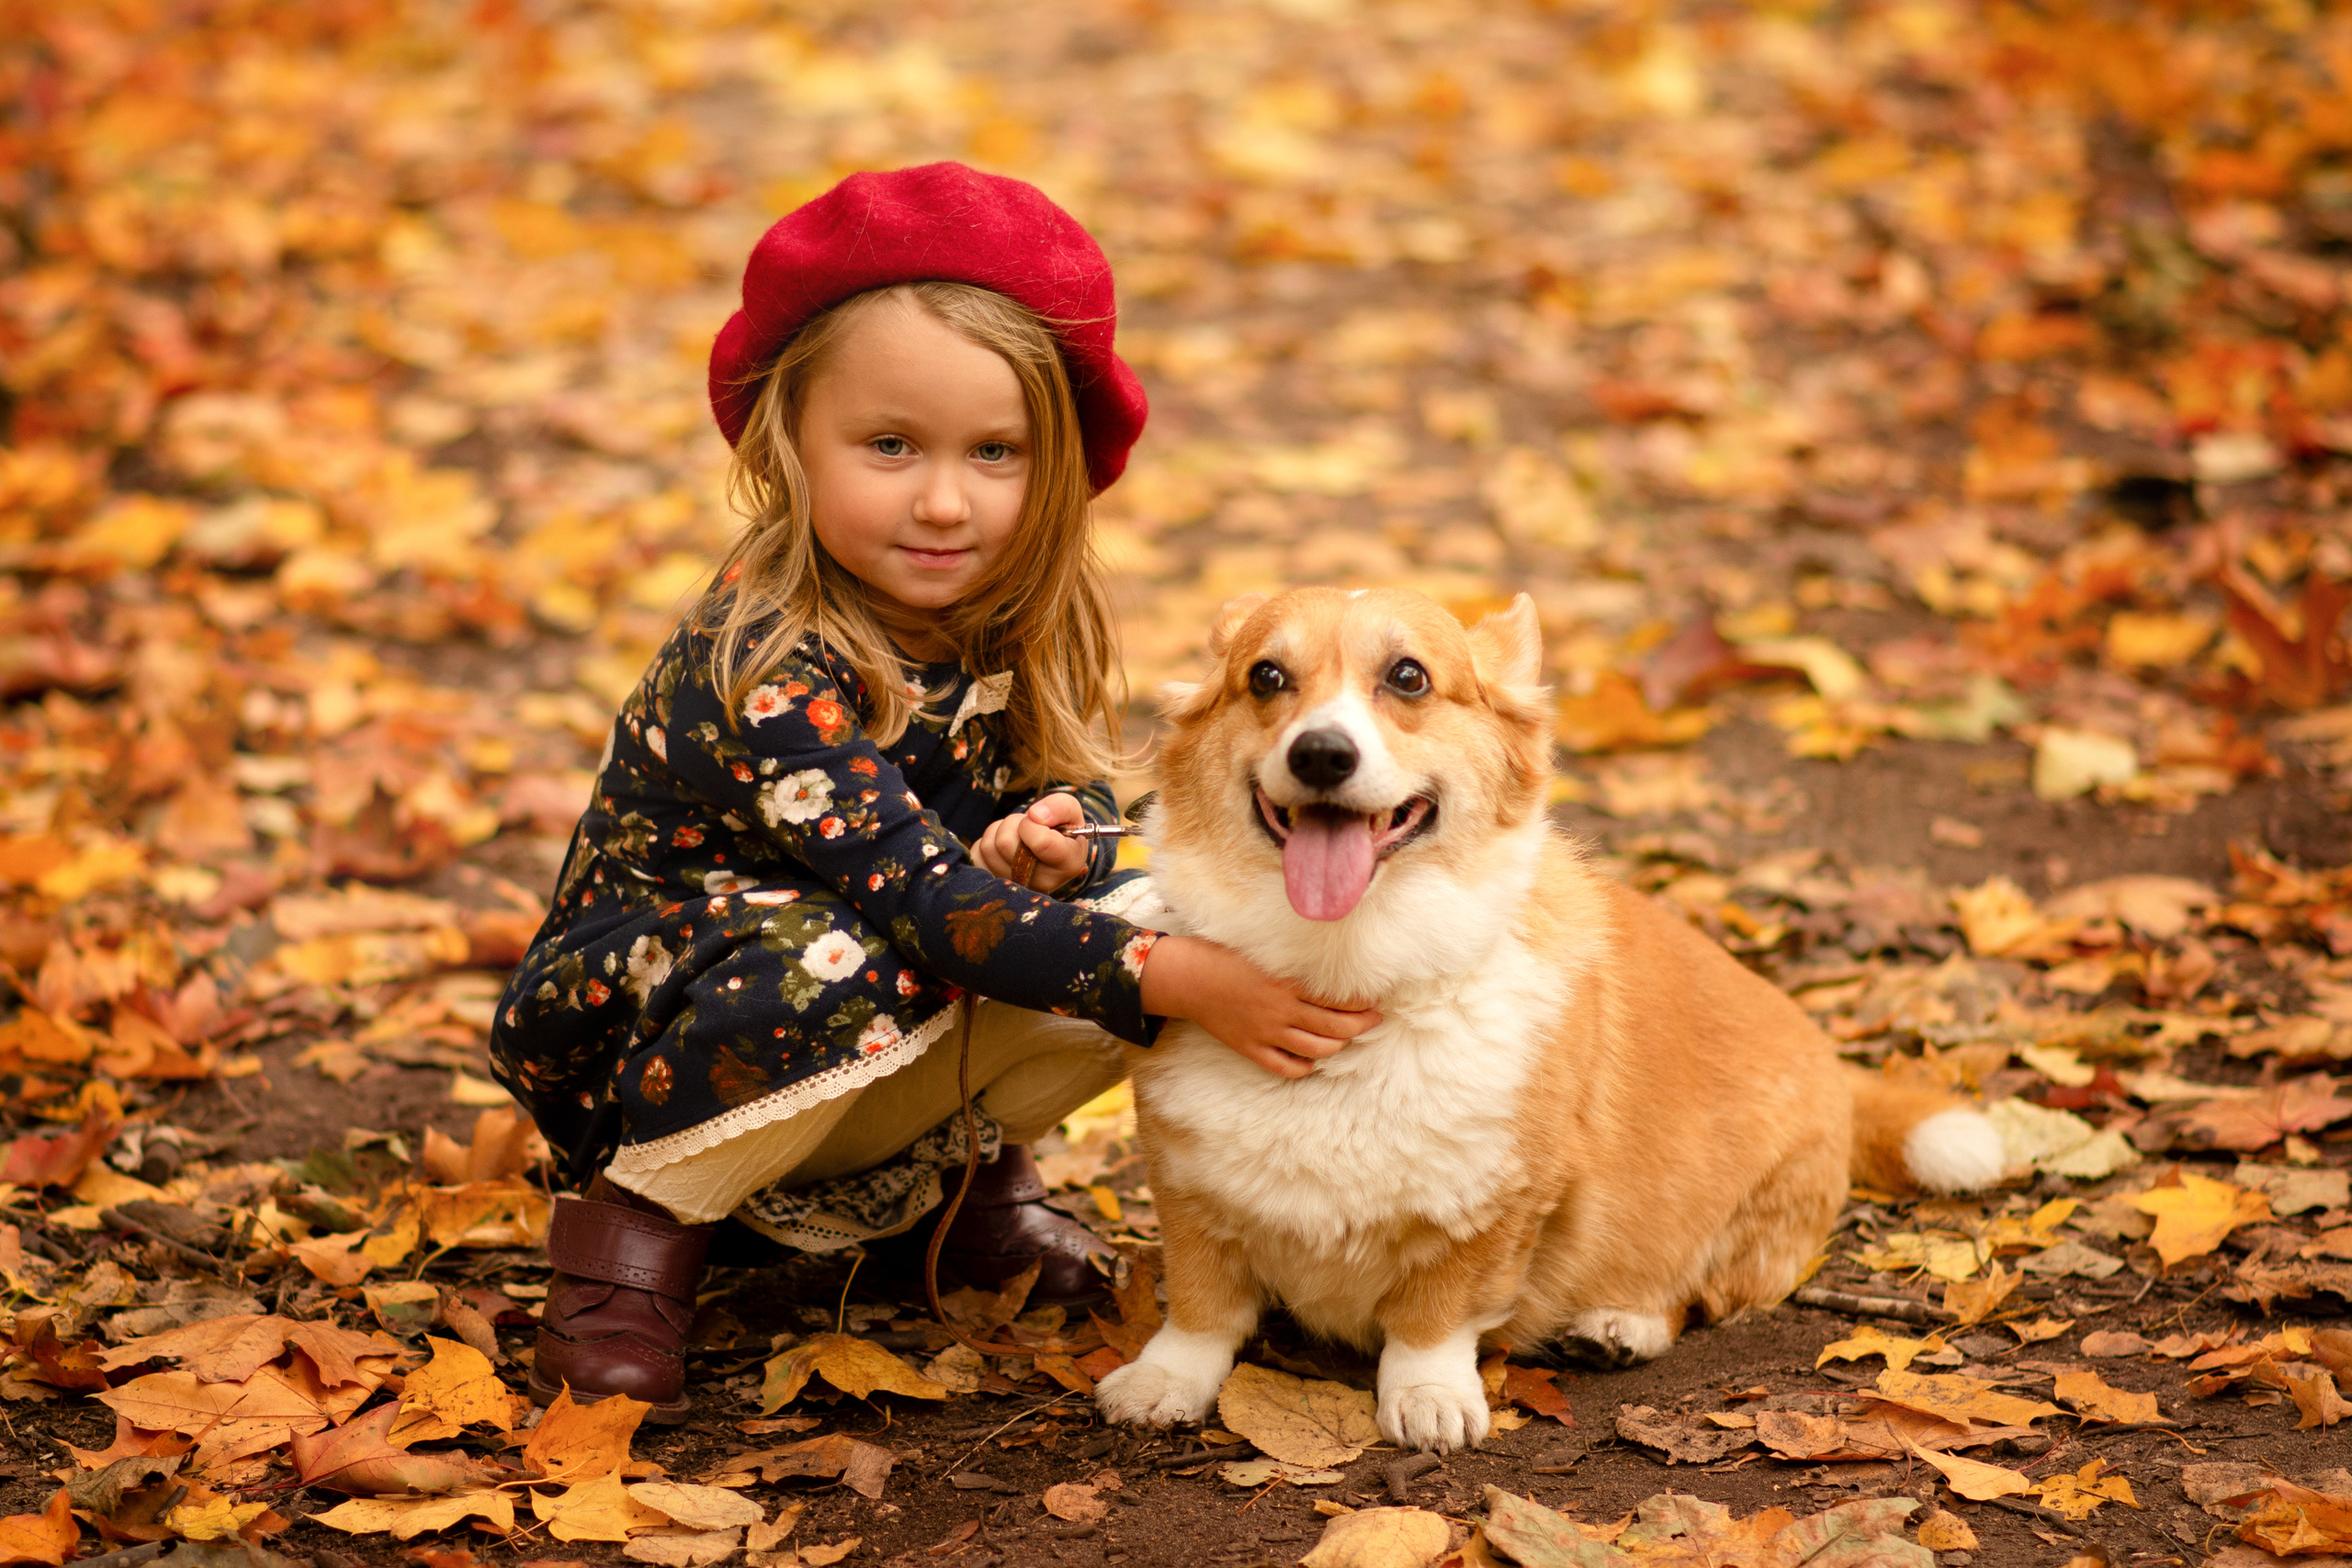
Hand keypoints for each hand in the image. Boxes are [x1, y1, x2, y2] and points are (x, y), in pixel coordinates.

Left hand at [972, 791, 1092, 893]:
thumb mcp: (1071, 811)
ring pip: (989, 848)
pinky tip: (1004, 848)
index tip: (1038, 821)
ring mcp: (1017, 888)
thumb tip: (1034, 815)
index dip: (1031, 824)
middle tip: (1026, 828)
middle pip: (1005, 844)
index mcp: (1068, 864)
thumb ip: (1060, 806)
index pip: (1040, 843)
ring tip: (1017, 837)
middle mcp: (1043, 883)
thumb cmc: (1062, 829)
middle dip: (1013, 825)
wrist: (1050, 850)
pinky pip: (977, 855)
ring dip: (999, 831)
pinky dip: (986, 842)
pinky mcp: (994, 886)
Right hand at [1137, 935, 1380, 1078]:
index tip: (1373, 1000)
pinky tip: (1312, 1059)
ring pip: (1318, 1050)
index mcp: (1287, 984)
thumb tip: (1327, 966)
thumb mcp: (1265, 953)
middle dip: (1362, 1025)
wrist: (1189, 979)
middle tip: (1374, 1020)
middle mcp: (1281, 1011)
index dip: (1362, 1003)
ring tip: (1345, 1037)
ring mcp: (1266, 1033)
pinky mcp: (1251, 1049)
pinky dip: (1305, 1067)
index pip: (1338, 1000)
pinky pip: (1286, 1067)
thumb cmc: (1226, 957)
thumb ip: (1295, 963)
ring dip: (1338, 1045)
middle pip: (1336, 1027)